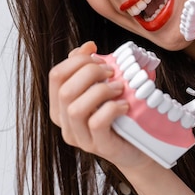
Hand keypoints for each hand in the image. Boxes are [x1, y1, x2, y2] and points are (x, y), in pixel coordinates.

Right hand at [48, 40, 150, 168]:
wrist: (138, 148)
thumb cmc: (120, 116)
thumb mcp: (102, 89)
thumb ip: (89, 70)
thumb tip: (87, 46)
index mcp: (61, 107)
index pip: (56, 76)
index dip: (76, 60)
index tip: (97, 54)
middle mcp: (66, 124)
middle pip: (65, 90)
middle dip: (90, 72)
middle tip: (111, 71)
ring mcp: (81, 138)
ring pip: (76, 109)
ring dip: (100, 91)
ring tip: (119, 88)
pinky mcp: (99, 147)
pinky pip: (97, 123)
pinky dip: (111, 108)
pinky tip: (124, 105)